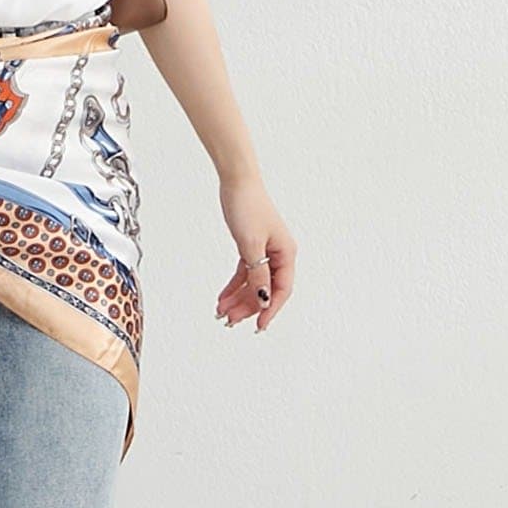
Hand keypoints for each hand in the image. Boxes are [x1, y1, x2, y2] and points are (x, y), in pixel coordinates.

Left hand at [214, 174, 294, 331]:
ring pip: (253, 283)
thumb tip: (264, 299)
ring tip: (221, 313)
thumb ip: (258, 274)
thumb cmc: (247, 207)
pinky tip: (222, 298)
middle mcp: (278, 255)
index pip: (281, 290)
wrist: (236, 182)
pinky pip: (244, 273)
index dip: (270, 309)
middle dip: (248, 307)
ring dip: (238, 299)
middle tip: (229, 321)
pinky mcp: (250, 247)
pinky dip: (234, 286)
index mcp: (286, 253)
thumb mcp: (250, 245)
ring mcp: (264, 252)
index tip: (257, 325)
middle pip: (265, 290)